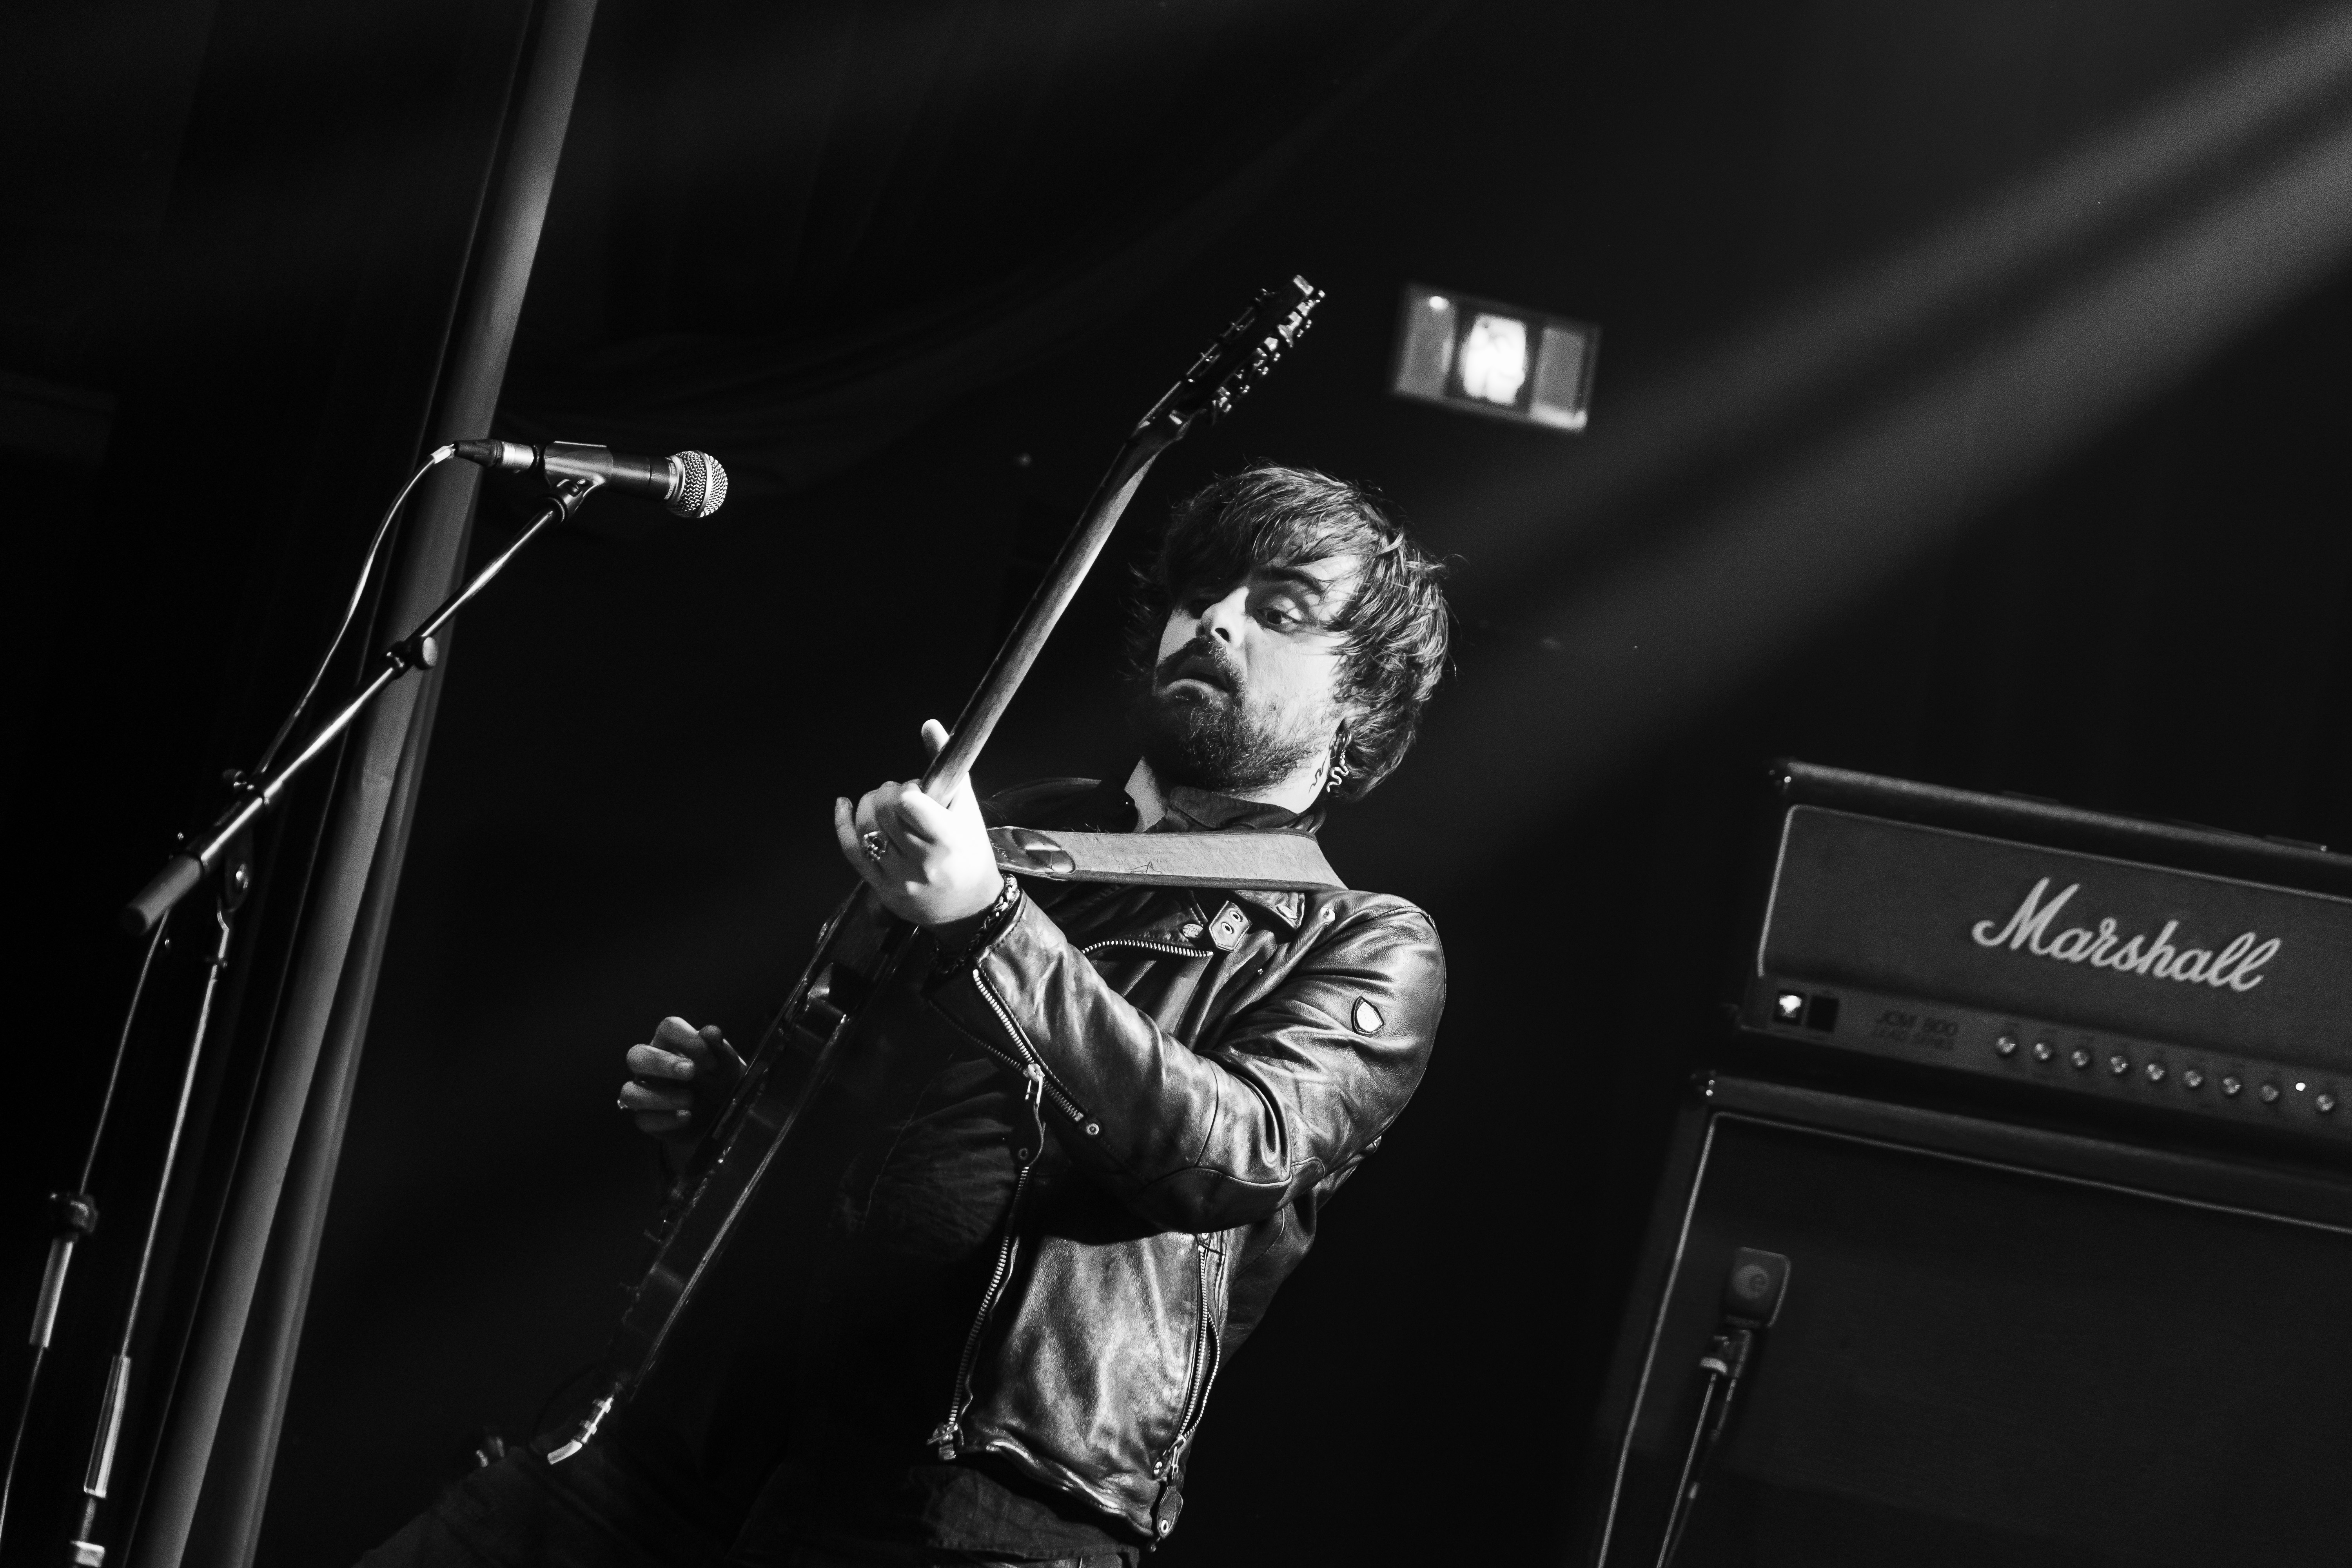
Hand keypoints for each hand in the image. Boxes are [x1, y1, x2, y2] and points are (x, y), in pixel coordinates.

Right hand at [619, 1016, 743, 1148]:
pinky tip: (687, 1118)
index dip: (687, 1039)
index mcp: (670, 1044)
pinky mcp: (648, 1120)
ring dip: (659, 1096)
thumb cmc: (721, 1080)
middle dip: (662, 1063)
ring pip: (630, 1092)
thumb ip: (719, 1048)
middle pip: (636, 1055)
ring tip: (690, 1100)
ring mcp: (645, 1093)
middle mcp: (651, 1067)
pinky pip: (643, 1120)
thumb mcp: (726, 1065)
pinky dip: (665, 1119)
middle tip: (690, 1071)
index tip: (712, 1060)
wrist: (726, 1115)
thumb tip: (712, 1032)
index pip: (667, 1028)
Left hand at [833, 719, 1000, 925]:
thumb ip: (948, 767)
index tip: (918, 793)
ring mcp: (898, 878)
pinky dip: (843, 823)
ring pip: (866, 829)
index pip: (909, 804)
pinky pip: (851, 850)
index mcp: (948, 841)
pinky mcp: (880, 888)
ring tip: (883, 804)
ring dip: (869, 805)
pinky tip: (844, 806)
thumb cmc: (971, 852)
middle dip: (887, 794)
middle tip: (900, 797)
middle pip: (884, 813)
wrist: (971, 907)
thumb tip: (929, 724)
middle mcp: (922, 863)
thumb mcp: (968, 808)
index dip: (907, 790)